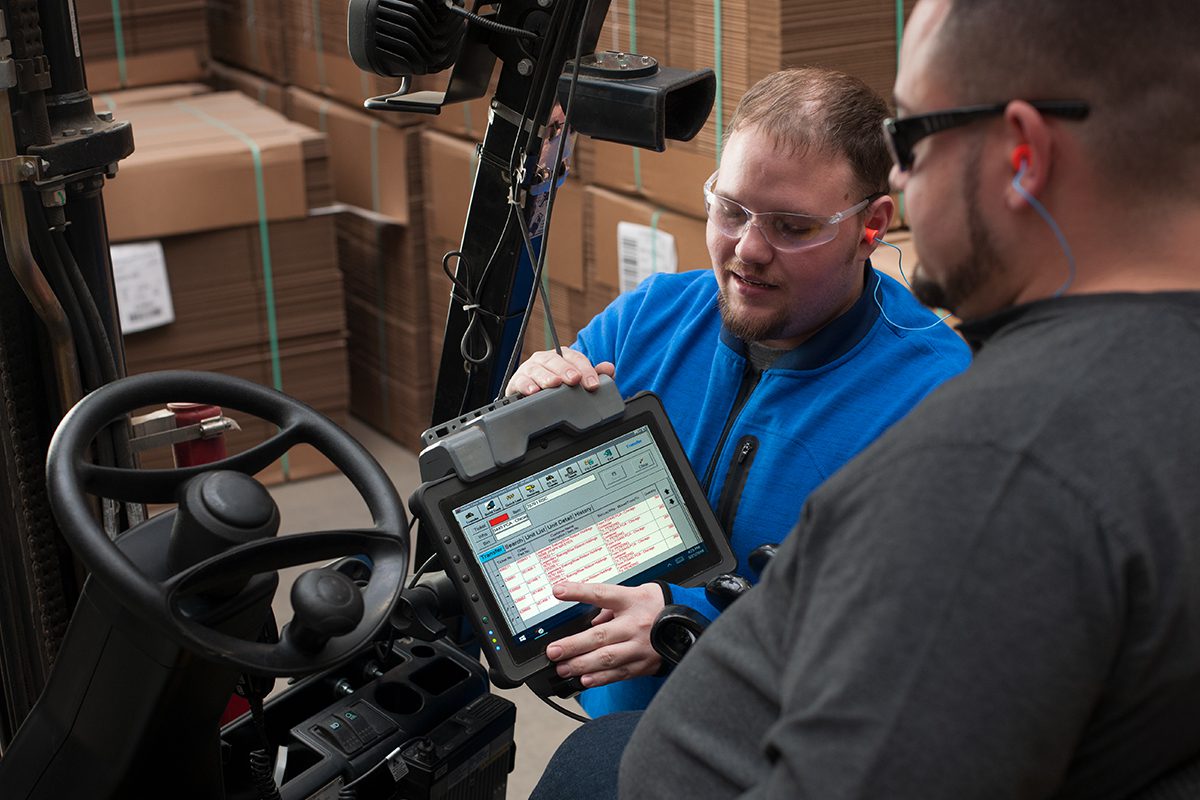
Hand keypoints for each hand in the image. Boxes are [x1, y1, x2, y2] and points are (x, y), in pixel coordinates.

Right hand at [505, 349, 615, 397]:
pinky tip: (533, 391)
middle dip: (566, 370)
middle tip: (574, 380)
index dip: (586, 370)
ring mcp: (530, 369)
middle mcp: (545, 360)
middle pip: (556, 361)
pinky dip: (526, 386)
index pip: (576, 358)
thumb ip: (594, 375)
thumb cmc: (557, 386)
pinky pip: (521, 381)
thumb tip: (610, 368)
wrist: (530, 392)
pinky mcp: (517, 381)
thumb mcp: (577, 381)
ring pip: (538, 369)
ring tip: (555, 383)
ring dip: (547, 376)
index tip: (593, 384)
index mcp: (562, 356)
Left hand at [544, 582, 664, 687]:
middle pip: (600, 635)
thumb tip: (589, 620)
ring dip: (582, 665)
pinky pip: (619, 673)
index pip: (601, 594)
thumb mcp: (636, 594)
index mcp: (631, 600)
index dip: (579, 592)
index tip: (558, 591)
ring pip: (607, 658)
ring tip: (563, 668)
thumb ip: (610, 606)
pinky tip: (584, 680)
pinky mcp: (644, 664)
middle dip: (573, 645)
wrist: (690, 621)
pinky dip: (600, 678)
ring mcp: (640, 646)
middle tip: (554, 651)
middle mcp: (635, 624)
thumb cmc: (657, 605)